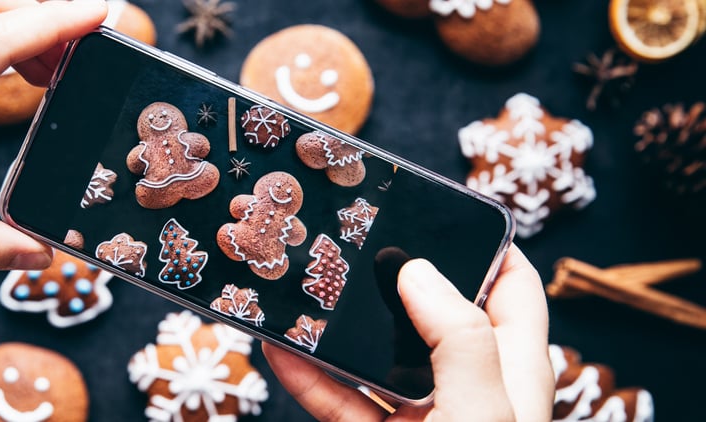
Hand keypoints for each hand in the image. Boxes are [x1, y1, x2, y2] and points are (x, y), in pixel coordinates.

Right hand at [263, 244, 553, 420]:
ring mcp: (419, 419)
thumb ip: (457, 339)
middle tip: (349, 237)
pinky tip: (277, 348)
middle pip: (430, 315)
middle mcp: (467, 390)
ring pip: (373, 358)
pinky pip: (338, 401)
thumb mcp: (483, 411)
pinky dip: (306, 376)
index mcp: (512, 373)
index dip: (485, 246)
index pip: (512, 291)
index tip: (438, 209)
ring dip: (335, 326)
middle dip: (389, 278)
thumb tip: (418, 269)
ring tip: (300, 285)